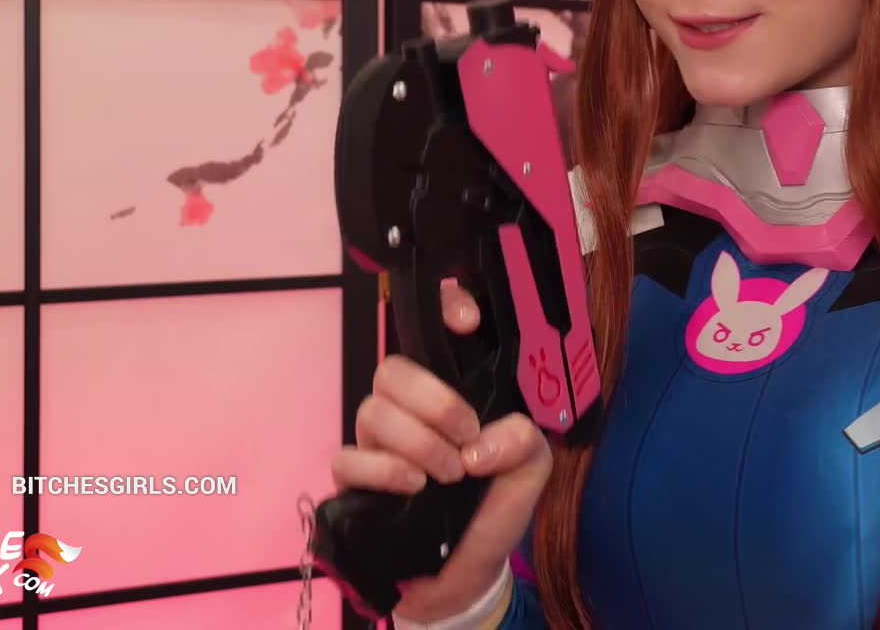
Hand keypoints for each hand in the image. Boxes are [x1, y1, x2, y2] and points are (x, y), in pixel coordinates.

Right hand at [329, 277, 552, 621]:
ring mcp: (378, 442)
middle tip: (467, 434)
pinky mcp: (354, 480)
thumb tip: (481, 442)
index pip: (435, 331)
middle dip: (434, 399)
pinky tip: (415, 486)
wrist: (466, 570)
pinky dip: (384, 469)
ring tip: (450, 474)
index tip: (469, 322)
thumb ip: (526, 440)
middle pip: (394, 369)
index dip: (445, 310)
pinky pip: (348, 457)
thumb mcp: (531, 471)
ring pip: (372, 410)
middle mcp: (410, 408)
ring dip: (418, 441)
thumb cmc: (495, 506)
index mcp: (452, 391)